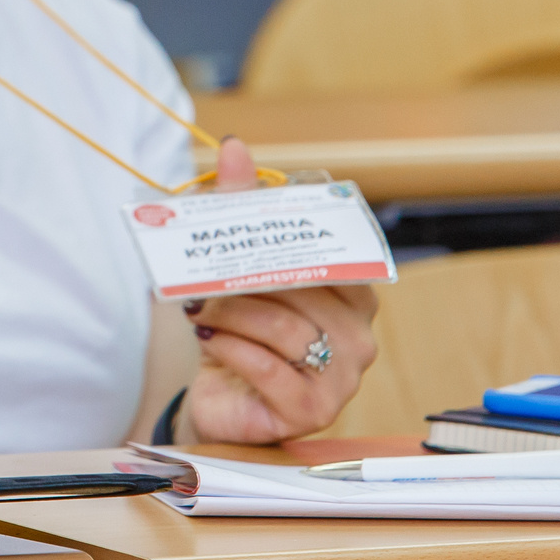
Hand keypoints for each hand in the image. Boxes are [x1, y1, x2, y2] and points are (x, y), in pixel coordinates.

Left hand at [179, 138, 379, 443]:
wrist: (221, 397)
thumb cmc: (240, 329)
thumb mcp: (237, 265)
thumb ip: (241, 206)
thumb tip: (235, 147)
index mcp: (354, 297)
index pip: (339, 256)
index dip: (295, 236)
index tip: (254, 221)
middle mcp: (358, 339)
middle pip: (309, 291)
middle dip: (252, 277)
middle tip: (208, 273)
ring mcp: (341, 380)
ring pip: (288, 329)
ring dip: (234, 313)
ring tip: (200, 307)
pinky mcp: (311, 411)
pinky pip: (271, 369)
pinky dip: (233, 349)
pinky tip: (208, 339)